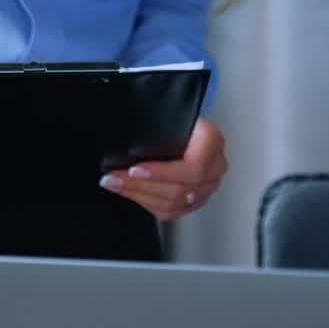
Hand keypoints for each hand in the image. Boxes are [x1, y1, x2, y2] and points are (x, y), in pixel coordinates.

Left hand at [99, 116, 226, 221]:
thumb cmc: (179, 119)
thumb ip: (158, 129)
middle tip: (114, 177)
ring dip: (138, 194)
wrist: (189, 125)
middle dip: (139, 184)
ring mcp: (207, 186)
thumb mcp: (170, 116)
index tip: (134, 170)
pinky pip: (171, 211)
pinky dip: (146, 202)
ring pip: (173, 202)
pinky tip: (131, 193)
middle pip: (179, 188)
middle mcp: (214, 167)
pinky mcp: (196, 200)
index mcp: (212, 142)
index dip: (162, 173)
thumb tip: (130, 148)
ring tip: (116, 184)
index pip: (193, 167)